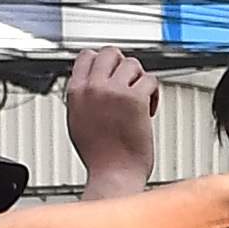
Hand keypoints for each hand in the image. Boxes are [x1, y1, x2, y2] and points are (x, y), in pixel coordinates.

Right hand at [64, 49, 159, 188]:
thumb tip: (92, 84)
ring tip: (140, 101)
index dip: (103, 64)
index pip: (86, 56)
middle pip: (110, 52)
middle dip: (123, 66)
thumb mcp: (78, 120)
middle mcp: (92, 87)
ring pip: (133, 63)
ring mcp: (113, 91)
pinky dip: (153, 93)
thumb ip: (83, 98)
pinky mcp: (134, 99)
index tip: (113, 79)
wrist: (113, 175)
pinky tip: (149, 110)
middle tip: (129, 86)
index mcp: (75, 91)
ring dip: (140, 80)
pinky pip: (150, 80)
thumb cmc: (100, 156)